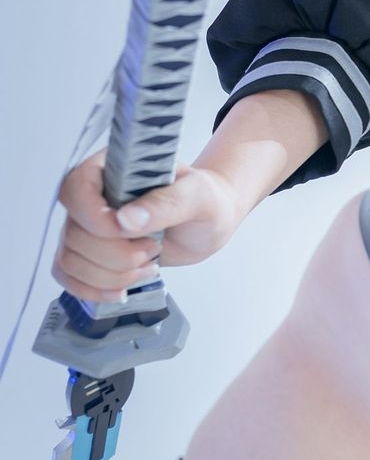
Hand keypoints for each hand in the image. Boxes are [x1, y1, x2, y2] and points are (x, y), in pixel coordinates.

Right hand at [53, 150, 246, 303]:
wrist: (210, 221)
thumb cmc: (206, 199)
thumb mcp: (197, 196)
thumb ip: (166, 204)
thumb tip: (126, 220)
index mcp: (112, 168)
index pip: (76, 189)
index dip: (96, 218)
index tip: (129, 232)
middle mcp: (94, 196)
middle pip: (74, 234)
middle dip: (116, 255)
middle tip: (153, 249)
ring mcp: (89, 226)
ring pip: (71, 260)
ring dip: (112, 275)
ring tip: (148, 265)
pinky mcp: (91, 253)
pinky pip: (69, 276)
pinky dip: (93, 289)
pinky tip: (121, 290)